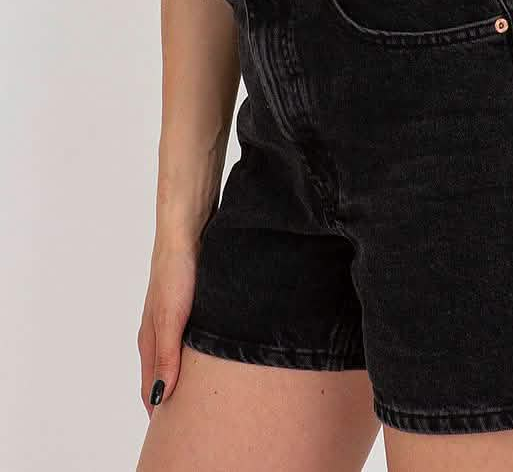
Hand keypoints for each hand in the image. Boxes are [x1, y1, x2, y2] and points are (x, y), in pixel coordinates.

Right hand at [137, 235, 198, 416]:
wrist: (187, 229)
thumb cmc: (176, 272)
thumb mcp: (171, 318)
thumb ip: (166, 357)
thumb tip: (161, 399)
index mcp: (149, 340)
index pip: (150, 389)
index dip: (158, 413)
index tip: (170, 435)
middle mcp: (159, 333)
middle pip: (162, 378)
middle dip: (171, 402)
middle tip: (186, 424)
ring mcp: (173, 319)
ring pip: (177, 360)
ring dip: (184, 380)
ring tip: (200, 400)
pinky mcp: (190, 306)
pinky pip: (190, 342)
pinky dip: (196, 358)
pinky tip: (210, 361)